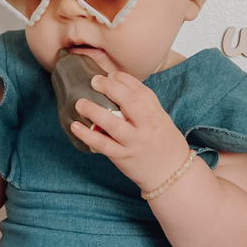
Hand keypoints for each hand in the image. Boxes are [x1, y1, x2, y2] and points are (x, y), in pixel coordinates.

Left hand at [71, 71, 191, 193]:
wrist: (171, 172)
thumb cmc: (162, 142)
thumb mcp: (159, 119)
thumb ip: (142, 106)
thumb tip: (115, 87)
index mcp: (156, 113)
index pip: (140, 90)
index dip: (124, 79)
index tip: (110, 74)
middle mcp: (146, 126)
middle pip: (130, 102)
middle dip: (110, 88)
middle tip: (94, 81)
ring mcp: (134, 142)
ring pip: (114, 124)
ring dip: (94, 111)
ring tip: (80, 103)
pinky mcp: (123, 156)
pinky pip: (103, 145)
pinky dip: (87, 135)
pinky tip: (75, 126)